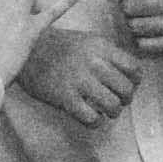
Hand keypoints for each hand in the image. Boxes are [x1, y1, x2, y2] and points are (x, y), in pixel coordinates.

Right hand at [19, 28, 141, 125]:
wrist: (27, 50)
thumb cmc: (60, 46)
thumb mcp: (88, 40)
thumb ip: (108, 55)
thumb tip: (130, 74)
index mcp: (101, 47)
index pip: (134, 69)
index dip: (135, 81)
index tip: (128, 84)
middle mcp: (93, 63)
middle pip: (126, 89)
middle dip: (125, 99)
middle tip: (117, 100)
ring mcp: (79, 80)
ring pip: (112, 106)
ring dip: (112, 112)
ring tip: (105, 110)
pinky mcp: (65, 97)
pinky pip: (91, 118)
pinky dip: (95, 121)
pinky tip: (90, 116)